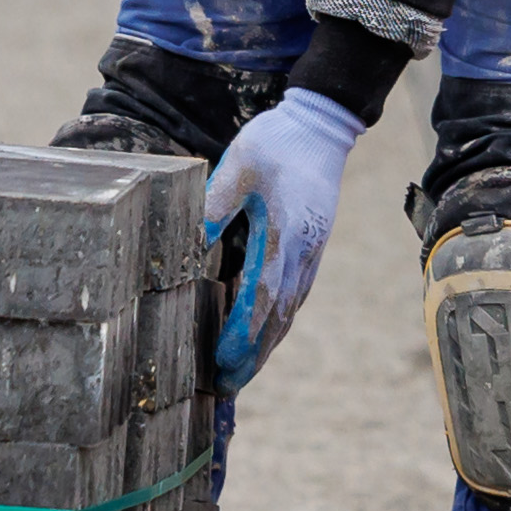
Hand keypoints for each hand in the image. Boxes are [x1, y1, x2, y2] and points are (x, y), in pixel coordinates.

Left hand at [204, 88, 361, 391]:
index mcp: (286, 233)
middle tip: (225, 386)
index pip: (262, 296)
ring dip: (266, 345)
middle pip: (279, 317)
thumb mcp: (238, 165)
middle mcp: (304, 251)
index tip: (221, 362)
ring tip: (240, 373)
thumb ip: (214, 204)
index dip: (241, 334)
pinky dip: (277, 323)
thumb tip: (189, 245)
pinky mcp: (313, 248)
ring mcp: (312, 252)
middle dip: (253, 355)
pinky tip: (262, 336)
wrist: (321, 125)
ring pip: (290, 311)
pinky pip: (295, 296)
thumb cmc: (275, 141)